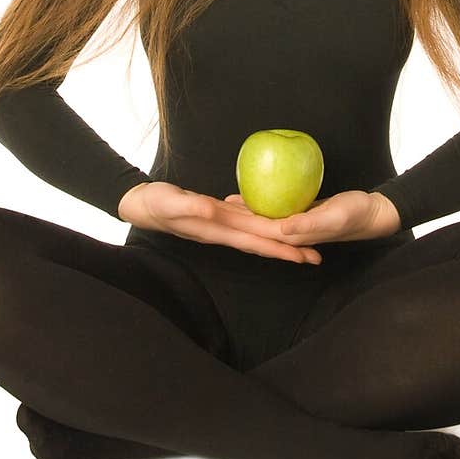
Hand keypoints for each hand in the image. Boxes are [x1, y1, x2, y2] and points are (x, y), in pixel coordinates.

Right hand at [118, 181, 323, 264]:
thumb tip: (210, 209)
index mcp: (217, 229)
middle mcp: (225, 231)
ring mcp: (223, 225)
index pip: (255, 241)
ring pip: (258, 235)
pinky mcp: (220, 215)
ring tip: (305, 245)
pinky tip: (277, 222)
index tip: (302, 255)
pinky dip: (266, 225)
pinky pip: (249, 223)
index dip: (279, 249)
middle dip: (289, 250)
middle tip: (317, 256)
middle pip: (263, 243)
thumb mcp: (170, 202)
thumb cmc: (154, 203)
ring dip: (281, 242)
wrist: (142, 204)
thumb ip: (189, 205)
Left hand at [223, 188, 400, 244]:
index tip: (218, 217)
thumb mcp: (332, 216)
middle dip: (235, 222)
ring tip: (222, 205)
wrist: (373, 212)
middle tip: (212, 211)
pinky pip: (275, 208)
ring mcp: (295, 224)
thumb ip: (307, 223)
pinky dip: (262, 203)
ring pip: (263, 219)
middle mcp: (290, 232)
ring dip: (245, 214)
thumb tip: (280, 229)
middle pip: (256, 227)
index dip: (238, 224)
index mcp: (293, 235)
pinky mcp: (301, 213)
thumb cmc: (355, 213)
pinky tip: (253, 193)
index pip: (258, 231)